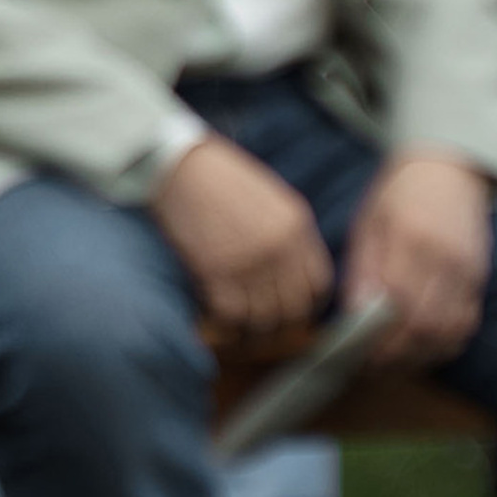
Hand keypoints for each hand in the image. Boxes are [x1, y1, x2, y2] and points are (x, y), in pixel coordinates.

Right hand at [149, 133, 332, 337]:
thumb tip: (289, 274)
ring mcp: (251, 261)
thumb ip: (286, 234)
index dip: (305, 305)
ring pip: (263, 317)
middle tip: (262, 329)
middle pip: (293, 308)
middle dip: (279, 326)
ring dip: (249, 329)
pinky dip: (223, 322)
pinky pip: (231, 314)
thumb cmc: (218, 178)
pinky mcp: (218, 270)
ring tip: (235, 327)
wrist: (178, 166)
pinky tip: (213, 316)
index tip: (290, 312)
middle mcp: (280, 247)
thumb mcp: (269, 199)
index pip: (318, 284)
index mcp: (297, 225)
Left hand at [343, 150, 490, 360]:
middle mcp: (446, 259)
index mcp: (412, 240)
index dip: (380, 338)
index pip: (399, 306)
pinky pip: (466, 325)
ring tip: (393, 360)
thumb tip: (356, 315)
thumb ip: (364, 270)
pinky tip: (421, 347)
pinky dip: (444, 344)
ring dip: (421, 355)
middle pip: (428, 327)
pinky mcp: (480, 279)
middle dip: (398, 355)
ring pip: (450, 332)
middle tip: (372, 364)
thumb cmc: (398, 196)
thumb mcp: (369, 224)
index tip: (358, 353)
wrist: (448, 170)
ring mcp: (469, 271)